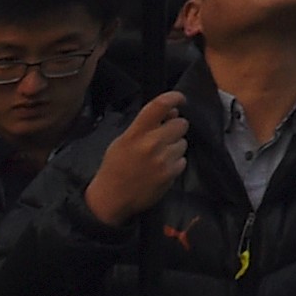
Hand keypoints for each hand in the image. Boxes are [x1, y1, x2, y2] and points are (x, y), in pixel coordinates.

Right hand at [86, 93, 189, 229]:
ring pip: (183, 142)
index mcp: (136, 132)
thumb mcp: (123, 140)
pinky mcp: (170, 175)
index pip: (160, 106)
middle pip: (181, 123)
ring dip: (175, 146)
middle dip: (175, 128)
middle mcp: (152, 143)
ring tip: (159, 156)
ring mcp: (163, 160)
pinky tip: (161, 168)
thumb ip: (147, 125)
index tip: (181, 99)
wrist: (111, 199)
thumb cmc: (115, 166)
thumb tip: (173, 112)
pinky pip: (183, 160)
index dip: (174, 97)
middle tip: (164, 137)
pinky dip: (175, 163)